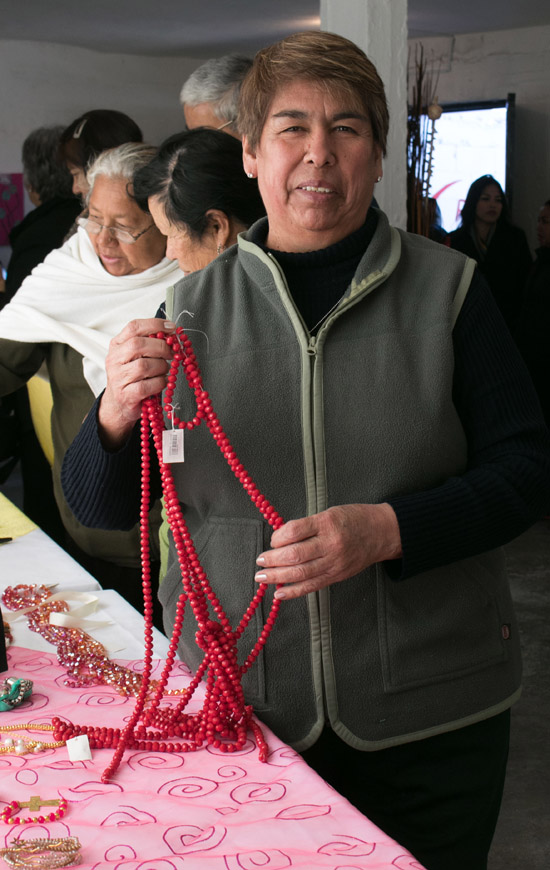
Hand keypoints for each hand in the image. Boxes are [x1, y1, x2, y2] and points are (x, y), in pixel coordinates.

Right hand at [98, 318, 175, 448]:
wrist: (118, 405)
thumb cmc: (131, 378)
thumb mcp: (135, 356)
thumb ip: (149, 343)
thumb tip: (171, 332)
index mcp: (117, 345)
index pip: (134, 327)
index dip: (155, 324)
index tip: (171, 327)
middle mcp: (114, 359)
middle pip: (138, 345)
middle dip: (161, 347)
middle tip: (172, 353)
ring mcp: (118, 378)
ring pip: (144, 366)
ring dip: (161, 367)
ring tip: (163, 371)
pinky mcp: (126, 395)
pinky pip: (147, 385)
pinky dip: (159, 383)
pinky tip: (160, 382)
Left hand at [254, 503, 401, 599]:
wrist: (382, 533)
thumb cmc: (353, 519)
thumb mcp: (329, 513)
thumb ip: (306, 526)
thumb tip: (280, 540)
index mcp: (327, 523)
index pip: (294, 531)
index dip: (278, 537)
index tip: (273, 539)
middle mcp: (330, 544)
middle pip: (295, 555)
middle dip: (273, 559)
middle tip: (260, 561)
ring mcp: (334, 563)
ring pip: (301, 573)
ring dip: (277, 576)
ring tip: (262, 577)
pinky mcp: (336, 576)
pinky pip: (312, 586)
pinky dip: (293, 592)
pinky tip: (279, 594)